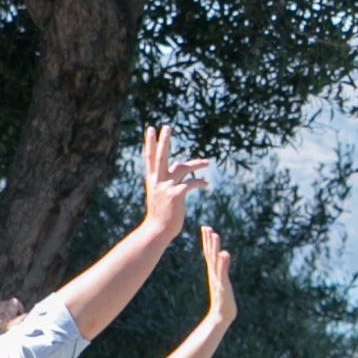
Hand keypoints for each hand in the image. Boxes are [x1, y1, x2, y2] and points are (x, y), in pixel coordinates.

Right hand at [136, 123, 209, 240]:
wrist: (158, 230)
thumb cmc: (161, 212)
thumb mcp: (161, 192)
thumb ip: (168, 177)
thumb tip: (176, 165)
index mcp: (152, 180)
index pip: (150, 157)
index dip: (150, 143)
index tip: (151, 129)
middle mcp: (157, 181)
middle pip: (161, 156)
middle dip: (164, 141)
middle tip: (167, 126)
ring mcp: (166, 187)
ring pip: (180, 168)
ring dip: (196, 163)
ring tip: (207, 162)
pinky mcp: (176, 195)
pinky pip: (191, 184)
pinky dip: (199, 182)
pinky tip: (206, 184)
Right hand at [200, 226, 236, 326]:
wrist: (221, 316)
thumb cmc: (223, 300)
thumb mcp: (222, 282)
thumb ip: (221, 270)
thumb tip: (221, 258)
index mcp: (214, 272)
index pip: (209, 253)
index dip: (207, 240)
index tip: (205, 227)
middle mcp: (214, 274)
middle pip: (210, 254)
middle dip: (208, 240)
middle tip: (206, 227)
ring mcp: (218, 279)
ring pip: (215, 261)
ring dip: (214, 248)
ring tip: (215, 235)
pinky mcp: (223, 286)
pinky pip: (222, 273)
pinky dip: (223, 263)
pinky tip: (224, 254)